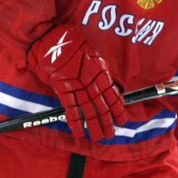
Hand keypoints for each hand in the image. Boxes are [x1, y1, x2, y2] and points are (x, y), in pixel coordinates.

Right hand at [27, 25, 125, 140]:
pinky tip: (80, 133)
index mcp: (102, 73)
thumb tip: (105, 84)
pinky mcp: (64, 90)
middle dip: (108, 122)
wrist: (54, 39)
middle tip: (112, 133)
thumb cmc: (73, 44)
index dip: (118, 109)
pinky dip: (76, 123)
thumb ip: (99, 71)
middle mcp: (92, 82)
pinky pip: (72, 110)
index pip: (113, 96)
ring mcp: (78, 87)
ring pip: (90, 111)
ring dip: (95, 126)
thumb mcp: (93, 56)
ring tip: (100, 137)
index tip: (122, 119)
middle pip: (103, 106)